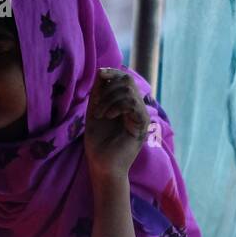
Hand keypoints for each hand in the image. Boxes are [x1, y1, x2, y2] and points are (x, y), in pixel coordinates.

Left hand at [83, 68, 148, 182]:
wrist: (101, 164)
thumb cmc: (98, 142)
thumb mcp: (94, 112)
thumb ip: (98, 93)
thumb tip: (101, 71)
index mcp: (124, 104)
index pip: (124, 80)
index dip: (114, 73)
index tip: (101, 74)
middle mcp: (134, 108)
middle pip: (128, 81)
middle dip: (109, 88)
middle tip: (97, 105)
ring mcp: (139, 115)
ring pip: (129, 91)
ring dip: (109, 99)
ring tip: (100, 114)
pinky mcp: (141, 124)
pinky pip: (132, 104)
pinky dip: (117, 106)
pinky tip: (108, 116)